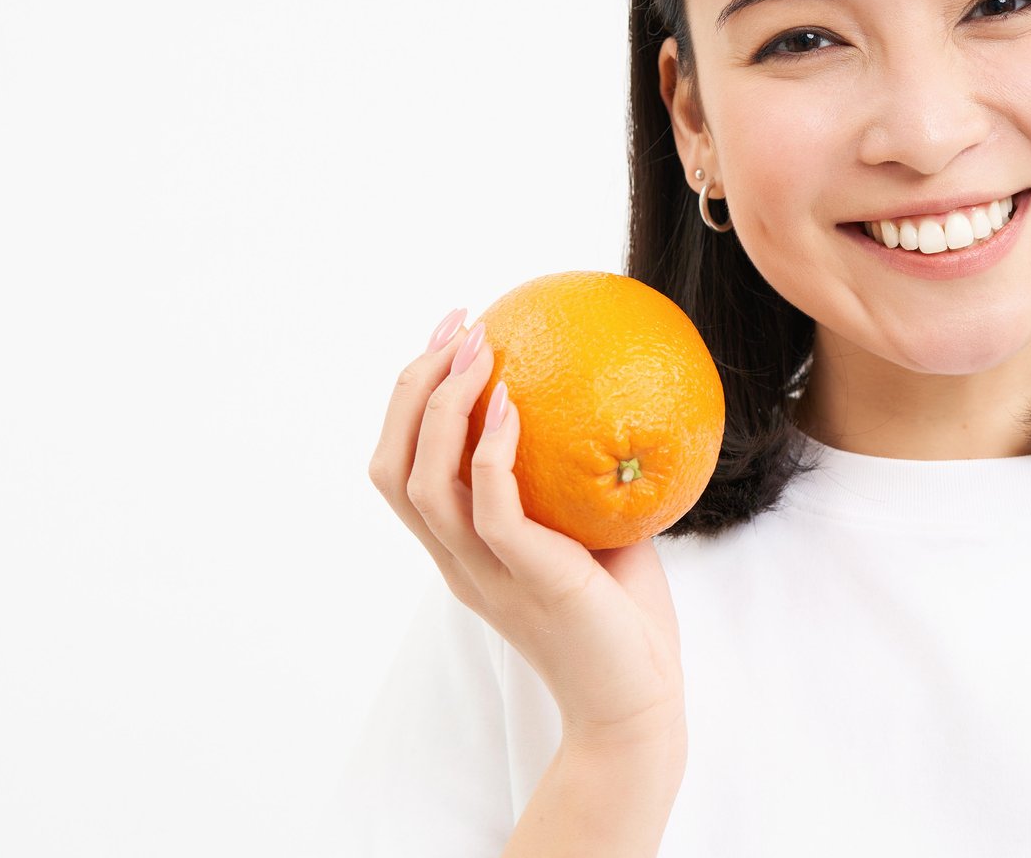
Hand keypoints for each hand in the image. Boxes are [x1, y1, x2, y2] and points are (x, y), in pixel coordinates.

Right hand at [367, 310, 687, 756]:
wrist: (637, 706)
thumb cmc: (624, 622)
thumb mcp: (595, 535)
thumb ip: (581, 481)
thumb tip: (609, 403)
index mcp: (462, 552)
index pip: (403, 470)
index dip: (411, 401)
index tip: (451, 339)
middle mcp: (457, 562)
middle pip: (393, 467)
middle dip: (412, 387)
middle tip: (455, 325)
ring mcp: (484, 574)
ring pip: (423, 483)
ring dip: (443, 406)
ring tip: (478, 348)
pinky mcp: (526, 580)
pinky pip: (488, 508)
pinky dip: (489, 451)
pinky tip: (509, 403)